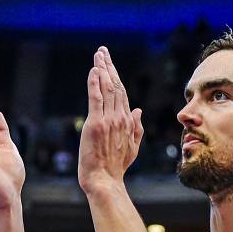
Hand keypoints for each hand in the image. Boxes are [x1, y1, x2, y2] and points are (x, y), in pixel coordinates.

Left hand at [77, 47, 142, 193]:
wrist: (104, 180)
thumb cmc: (115, 167)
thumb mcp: (132, 148)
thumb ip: (136, 128)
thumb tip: (138, 110)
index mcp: (127, 122)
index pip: (122, 94)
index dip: (116, 76)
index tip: (109, 64)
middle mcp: (120, 118)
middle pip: (115, 86)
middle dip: (109, 66)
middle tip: (102, 51)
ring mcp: (108, 120)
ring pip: (107, 88)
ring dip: (102, 69)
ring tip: (98, 54)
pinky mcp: (95, 124)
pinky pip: (96, 98)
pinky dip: (95, 83)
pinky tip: (94, 70)